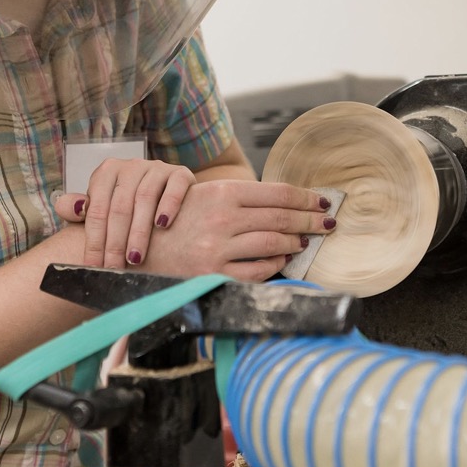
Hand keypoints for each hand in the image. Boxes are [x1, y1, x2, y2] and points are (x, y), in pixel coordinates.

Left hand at [55, 158, 195, 267]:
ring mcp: (157, 167)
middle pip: (119, 206)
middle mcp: (131, 166)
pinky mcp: (181, 173)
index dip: (94, 239)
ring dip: (139, 231)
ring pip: (145, 198)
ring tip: (135, 258)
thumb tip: (61, 206)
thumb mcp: (103, 206)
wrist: (168, 193)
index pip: (96, 209)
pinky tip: (162, 225)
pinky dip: (168, 206)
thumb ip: (82, 209)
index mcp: (107, 172)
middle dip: (115, 241)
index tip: (93, 265)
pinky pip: (174, 188)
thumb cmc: (130, 206)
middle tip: (114, 267)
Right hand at [139, 180, 335, 281]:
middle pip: (282, 218)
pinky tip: (281, 259)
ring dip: (295, 242)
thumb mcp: (204, 194)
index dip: (305, 198)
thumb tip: (283, 201)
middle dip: (310, 220)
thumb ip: (240, 197)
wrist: (139, 245)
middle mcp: (224, 218)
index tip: (322, 202)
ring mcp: (220, 248)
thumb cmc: (175, 217)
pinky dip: (275, 264)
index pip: (278, 193)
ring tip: (305, 240)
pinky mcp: (215, 274)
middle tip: (327, 223)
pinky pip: (258, 271)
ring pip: (274, 244)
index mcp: (223, 193)